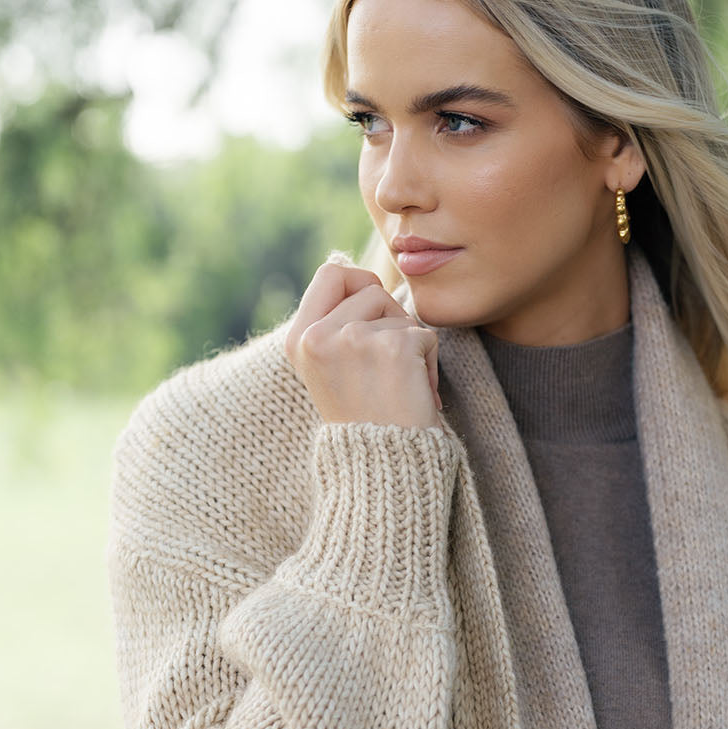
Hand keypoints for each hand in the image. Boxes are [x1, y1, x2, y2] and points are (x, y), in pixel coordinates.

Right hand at [283, 255, 442, 428]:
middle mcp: (318, 336)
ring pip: (400, 311)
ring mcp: (353, 339)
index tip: (370, 316)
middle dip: (388, 315)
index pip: (331, 272)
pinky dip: (429, 365)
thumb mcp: (331, 367)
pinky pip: (425, 335)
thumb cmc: (365, 420)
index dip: (359, 282)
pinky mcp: (392, 347)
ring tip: (398, 384)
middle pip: (370, 286)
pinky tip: (415, 397)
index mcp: (298, 340)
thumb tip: (341, 259)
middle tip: (387, 359)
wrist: (382, 469)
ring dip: (410, 344)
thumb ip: (334, 320)